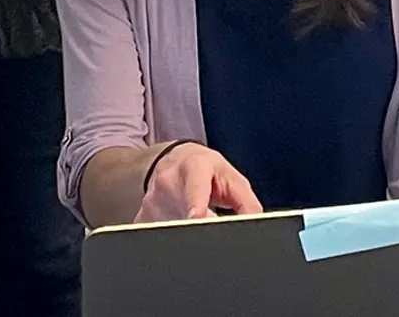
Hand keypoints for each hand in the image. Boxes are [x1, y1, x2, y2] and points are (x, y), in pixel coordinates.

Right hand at [134, 143, 262, 223]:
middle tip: (206, 231)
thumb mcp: (231, 178)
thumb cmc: (207, 170)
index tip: (195, 218)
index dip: (196, 205)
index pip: (194, 188)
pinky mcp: (142, 214)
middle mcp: (169, 180)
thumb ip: (247, 203)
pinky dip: (169, 238)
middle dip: (197, 230)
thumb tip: (255, 225)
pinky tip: (175, 226)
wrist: (176, 159)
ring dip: (185, 233)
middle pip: (183, 215)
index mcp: (194, 166)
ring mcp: (152, 199)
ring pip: (170, 229)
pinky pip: (155, 235)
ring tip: (191, 220)